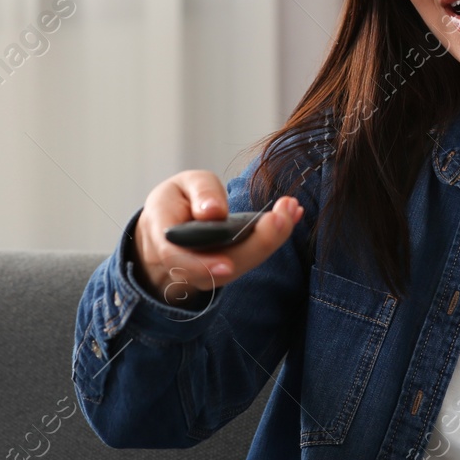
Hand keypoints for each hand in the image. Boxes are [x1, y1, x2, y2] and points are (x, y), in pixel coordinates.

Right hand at [132, 169, 303, 306]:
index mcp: (165, 241)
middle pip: (221, 267)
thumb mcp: (180, 186)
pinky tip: (294, 213)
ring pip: (242, 264)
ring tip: (292, 208)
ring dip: (273, 238)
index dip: (202, 266)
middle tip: (281, 216)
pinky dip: (275, 235)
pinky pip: (253, 256)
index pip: (178, 259)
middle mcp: (189, 266)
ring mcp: (212, 272)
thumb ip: (198, 193)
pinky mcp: (232, 267)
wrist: (170, 228)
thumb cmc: (174, 204)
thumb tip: (214, 211)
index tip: (226, 266)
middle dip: (256, 244)